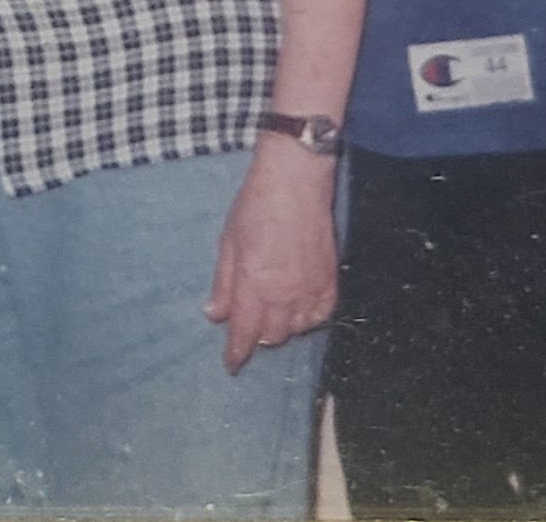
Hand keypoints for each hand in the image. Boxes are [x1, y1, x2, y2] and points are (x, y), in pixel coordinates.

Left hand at [203, 145, 338, 372]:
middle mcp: (284, 294)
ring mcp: (310, 288)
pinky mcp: (330, 279)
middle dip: (257, 335)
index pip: (244, 334)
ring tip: (273, 312)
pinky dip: (309, 318)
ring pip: (297, 329)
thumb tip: (215, 314)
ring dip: (283, 327)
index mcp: (253, 285)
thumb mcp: (228, 243)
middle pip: (271, 336)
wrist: (296, 180)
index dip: (236, 354)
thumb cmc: (255, 206)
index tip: (231, 364)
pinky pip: (322, 315)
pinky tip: (299, 307)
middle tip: (249, 323)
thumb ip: (223, 283)